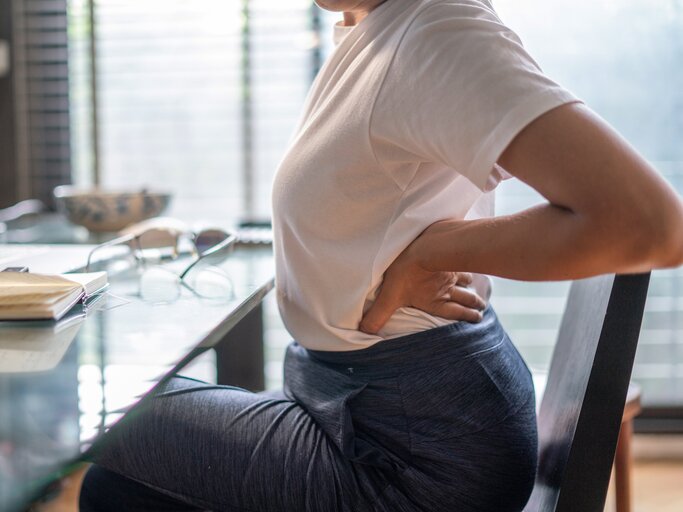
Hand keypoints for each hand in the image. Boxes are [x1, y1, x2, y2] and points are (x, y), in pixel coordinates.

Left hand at [359, 239, 485, 333]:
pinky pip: (462, 261)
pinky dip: (467, 262)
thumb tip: (364, 332)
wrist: (426, 244)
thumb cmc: (406, 270)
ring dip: (471, 285)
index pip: (454, 312)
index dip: (466, 317)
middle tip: (482, 309)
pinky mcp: (451, 254)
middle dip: (473, 304)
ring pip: (466, 280)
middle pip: (465, 298)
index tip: (478, 319)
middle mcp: (447, 288)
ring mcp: (451, 271)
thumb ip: (378, 315)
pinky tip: (468, 258)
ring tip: (476, 288)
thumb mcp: (389, 296)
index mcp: (435, 300)